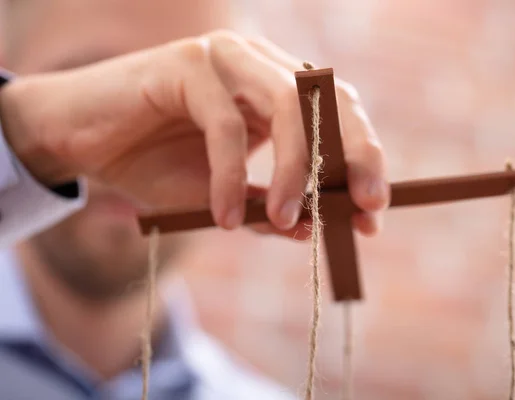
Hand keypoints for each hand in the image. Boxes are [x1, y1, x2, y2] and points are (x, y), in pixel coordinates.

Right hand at [0, 30, 389, 235]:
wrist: (82, 143)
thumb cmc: (155, 166)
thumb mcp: (223, 199)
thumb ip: (268, 211)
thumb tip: (317, 232)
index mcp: (276, 90)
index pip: (338, 113)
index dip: (363, 158)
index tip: (374, 212)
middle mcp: (258, 65)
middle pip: (328, 99)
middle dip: (353, 154)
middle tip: (362, 208)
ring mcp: (225, 58)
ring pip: (286, 105)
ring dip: (295, 170)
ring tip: (285, 221)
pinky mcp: (187, 64)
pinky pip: (225, 123)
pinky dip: (229, 176)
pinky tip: (222, 218)